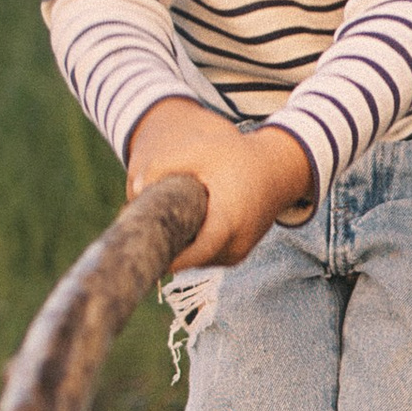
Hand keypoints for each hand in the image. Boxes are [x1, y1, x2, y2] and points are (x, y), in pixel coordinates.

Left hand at [125, 98, 315, 264]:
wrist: (279, 169)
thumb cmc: (237, 158)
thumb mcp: (201, 151)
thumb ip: (165, 164)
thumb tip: (135, 188)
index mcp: (228, 223)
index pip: (191, 255)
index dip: (163, 256)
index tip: (135, 249)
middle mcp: (235, 246)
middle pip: (188, 257)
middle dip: (163, 243)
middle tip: (132, 219)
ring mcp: (236, 254)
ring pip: (195, 258)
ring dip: (176, 244)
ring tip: (158, 216)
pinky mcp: (235, 255)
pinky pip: (204, 255)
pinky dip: (190, 244)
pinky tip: (180, 222)